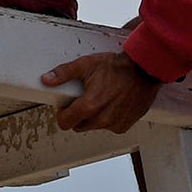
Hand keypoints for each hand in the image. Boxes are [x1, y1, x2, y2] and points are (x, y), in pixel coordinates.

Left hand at [41, 49, 162, 133]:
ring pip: (94, 126)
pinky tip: (113, 103)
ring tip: (101, 98)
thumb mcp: (87, 65)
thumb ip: (64, 73)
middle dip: (78, 114)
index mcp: (89, 106)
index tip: (67, 106)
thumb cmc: (118, 67)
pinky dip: (108, 118)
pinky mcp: (124, 125)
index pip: (65, 123)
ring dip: (94, 117)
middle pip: (78, 126)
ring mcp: (114, 124)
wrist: (145, 69)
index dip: (63, 114)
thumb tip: (47, 80)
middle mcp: (102, 119)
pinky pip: (109, 127)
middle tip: (85, 99)